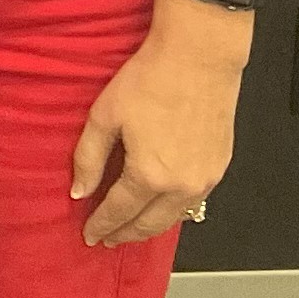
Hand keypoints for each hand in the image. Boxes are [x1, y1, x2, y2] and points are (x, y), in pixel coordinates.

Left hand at [72, 5, 245, 245]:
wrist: (199, 58)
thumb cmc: (149, 80)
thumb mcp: (104, 116)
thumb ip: (89, 158)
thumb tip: (79, 192)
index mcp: (150, 174)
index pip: (119, 211)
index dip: (102, 225)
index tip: (89, 236)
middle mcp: (181, 185)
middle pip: (149, 224)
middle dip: (125, 234)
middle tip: (107, 239)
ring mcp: (206, 179)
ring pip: (174, 218)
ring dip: (150, 226)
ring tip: (130, 229)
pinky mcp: (220, 167)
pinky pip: (193, 202)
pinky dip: (172, 211)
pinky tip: (160, 208)